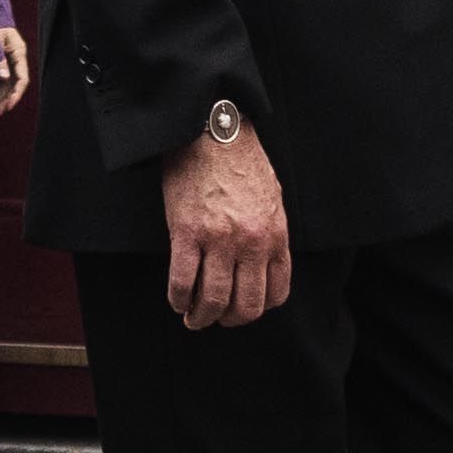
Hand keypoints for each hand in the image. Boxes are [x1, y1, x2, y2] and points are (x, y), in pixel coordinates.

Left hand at [0, 26, 30, 115]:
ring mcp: (9, 60)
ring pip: (6, 84)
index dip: (16, 93)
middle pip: (14, 84)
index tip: (8, 104)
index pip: (22, 78)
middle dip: (6, 99)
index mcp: (19, 52)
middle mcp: (16, 58)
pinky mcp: (1, 61)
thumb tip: (4, 78)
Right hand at [159, 123, 291, 328]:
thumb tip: (262, 264)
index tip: (243, 308)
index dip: (258, 309)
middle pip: (245, 305)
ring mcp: (218, 239)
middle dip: (230, 320)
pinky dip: (178, 298)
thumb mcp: (272, 198)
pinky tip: (177, 300)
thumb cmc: (241, 160)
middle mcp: (250, 242)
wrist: (211, 131)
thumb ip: (270, 233)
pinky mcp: (186, 232)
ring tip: (193, 317)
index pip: (275, 293)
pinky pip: (182, 280)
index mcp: (275, 235)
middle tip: (216, 319)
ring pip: (213, 300)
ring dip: (201, 317)